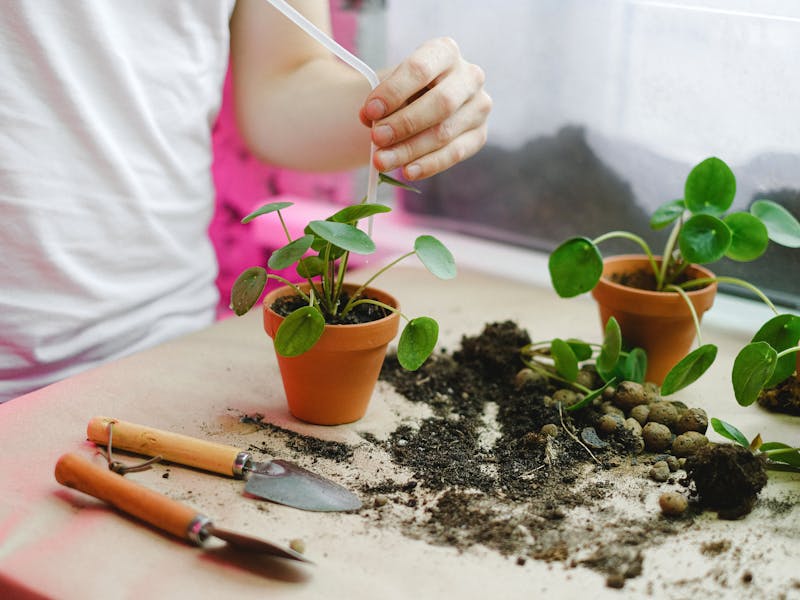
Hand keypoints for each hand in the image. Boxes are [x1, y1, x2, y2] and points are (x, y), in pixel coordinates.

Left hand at [359, 37, 490, 180]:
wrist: (424, 101)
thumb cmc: (406, 89)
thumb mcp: (392, 87)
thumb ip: (382, 100)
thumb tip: (370, 118)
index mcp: (445, 52)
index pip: (420, 69)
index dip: (393, 91)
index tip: (370, 111)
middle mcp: (469, 76)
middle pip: (440, 103)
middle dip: (405, 124)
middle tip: (377, 139)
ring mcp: (479, 106)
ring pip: (445, 132)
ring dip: (410, 150)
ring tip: (382, 161)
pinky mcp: (479, 134)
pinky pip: (455, 153)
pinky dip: (429, 164)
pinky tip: (407, 171)